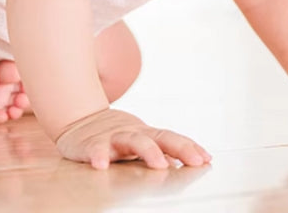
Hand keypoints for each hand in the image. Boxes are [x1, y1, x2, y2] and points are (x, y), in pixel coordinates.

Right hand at [55, 108, 211, 169]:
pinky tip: (102, 165)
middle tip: (196, 161)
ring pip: (134, 141)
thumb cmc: (116, 136)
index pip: (173, 139)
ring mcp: (114, 136)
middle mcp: (134, 133)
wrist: (81, 121)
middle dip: (181, 148)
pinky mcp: (92, 143)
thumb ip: (160, 151)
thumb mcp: (140, 142)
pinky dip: (99, 156)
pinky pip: (96, 149)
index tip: (207, 158)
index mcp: (147, 135)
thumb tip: (183, 164)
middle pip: (161, 137)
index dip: (190, 148)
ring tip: (161, 165)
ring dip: (149, 152)